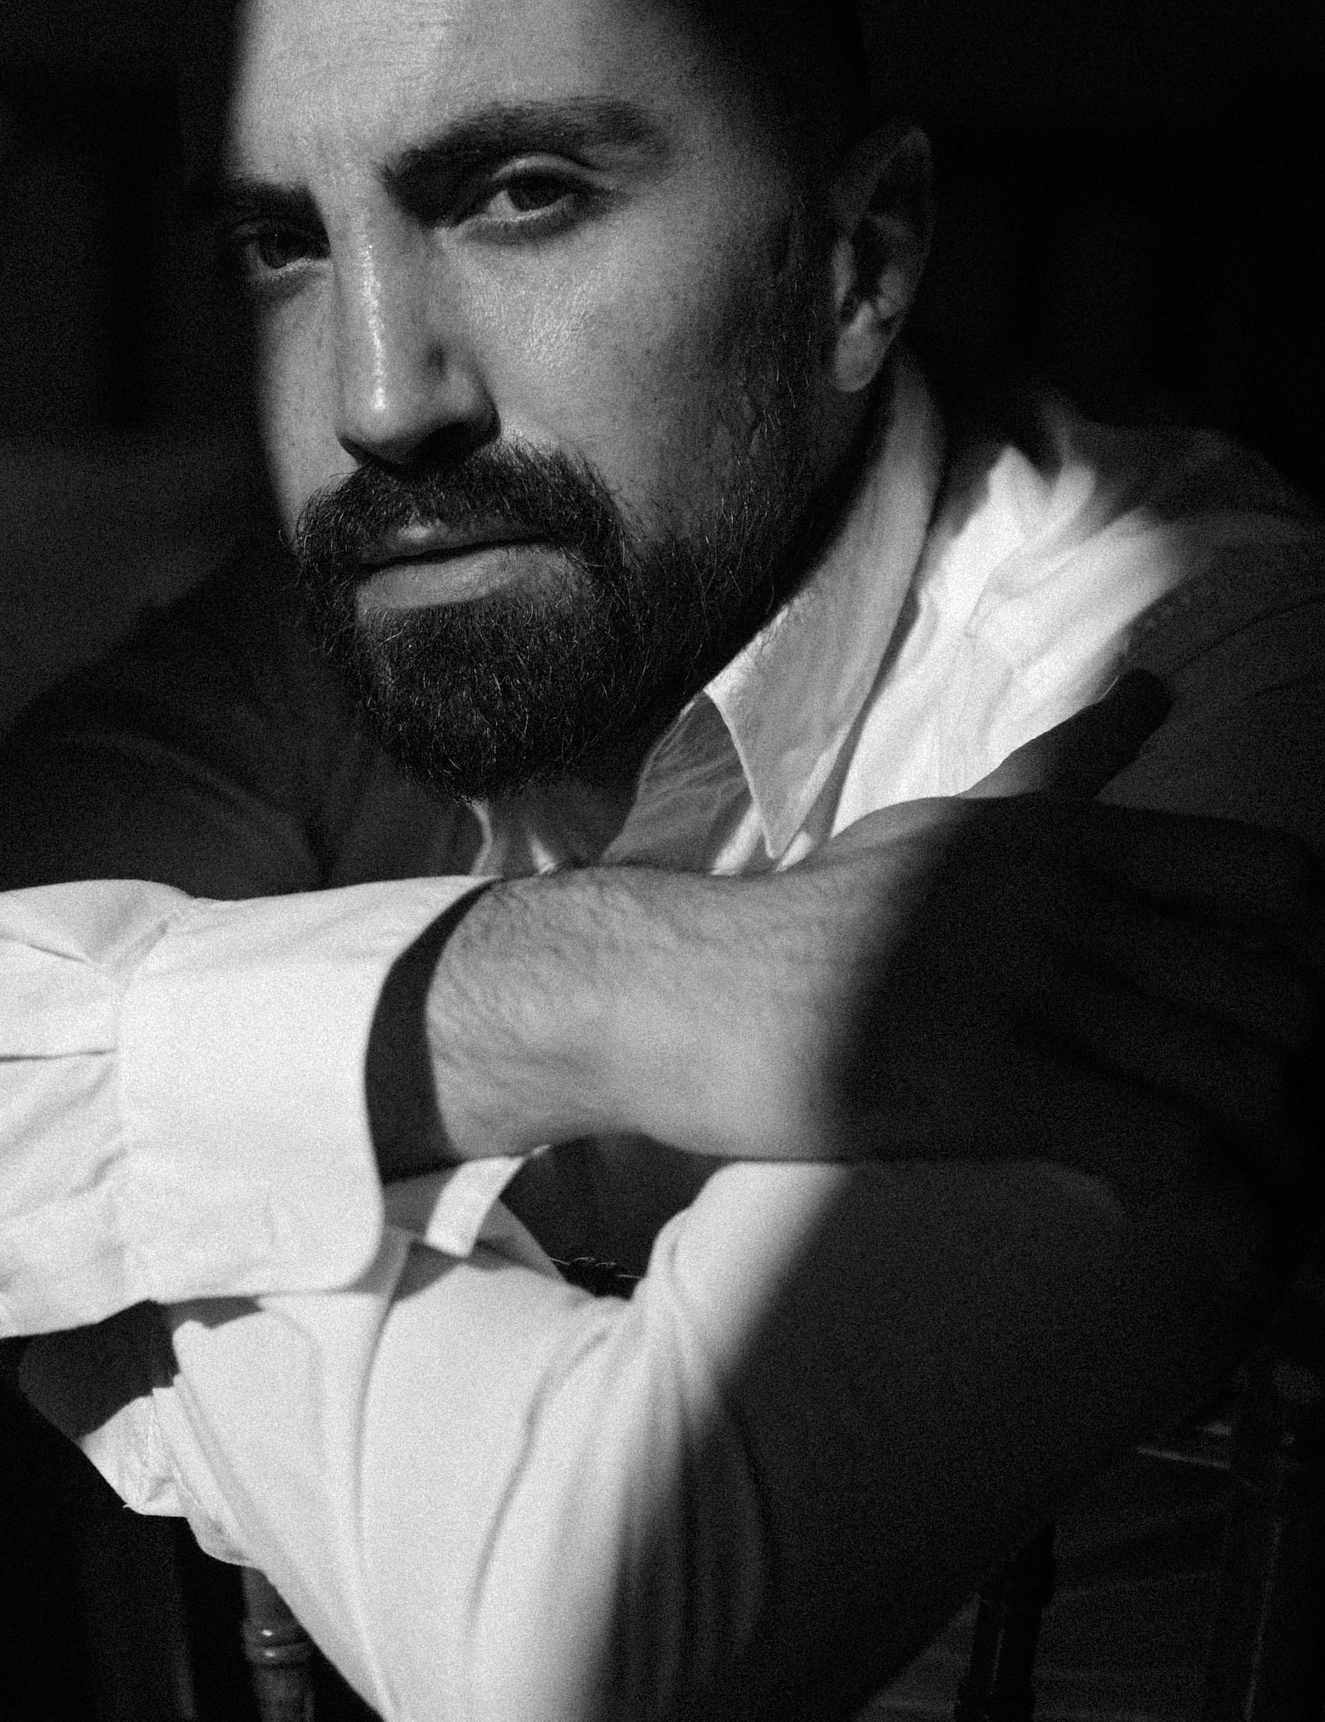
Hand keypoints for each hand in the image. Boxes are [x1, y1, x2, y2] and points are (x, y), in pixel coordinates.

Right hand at [663, 671, 1324, 1289]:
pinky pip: (1169, 1150)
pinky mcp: (984, 1076)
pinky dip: (1222, 1210)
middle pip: (1285, 994)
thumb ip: (1061, 769)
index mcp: (1061, 838)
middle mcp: (1060, 893)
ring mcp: (1024, 979)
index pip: (1281, 881)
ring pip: (1245, 1075)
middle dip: (1312, 1092)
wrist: (676, 991)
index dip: (1319, 968)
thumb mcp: (946, 822)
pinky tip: (1213, 1245)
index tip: (1289, 1041)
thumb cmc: (813, 923)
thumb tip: (1152, 691)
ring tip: (1265, 1217)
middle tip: (1286, 1155)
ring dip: (1283, 1166)